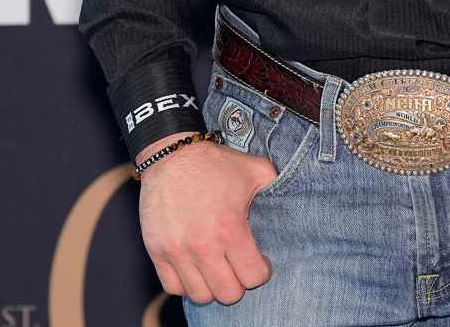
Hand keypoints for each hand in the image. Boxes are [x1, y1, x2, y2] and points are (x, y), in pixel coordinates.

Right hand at [136, 130, 279, 304]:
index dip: (261, 271)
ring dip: (213, 285)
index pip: (253, 277)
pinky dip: (186, 283)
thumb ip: (276, 189)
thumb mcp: (255, 170)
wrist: (171, 154)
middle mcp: (203, 245)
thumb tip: (293, 203)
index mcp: (230, 228)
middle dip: (238, 283)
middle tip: (238, 265)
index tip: (259, 261)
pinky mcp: (157, 250)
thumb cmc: (215, 163)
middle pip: (228, 294)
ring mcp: (177, 251)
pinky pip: (174, 287)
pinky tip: (196, 268)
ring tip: (217, 268)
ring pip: (201, 295)